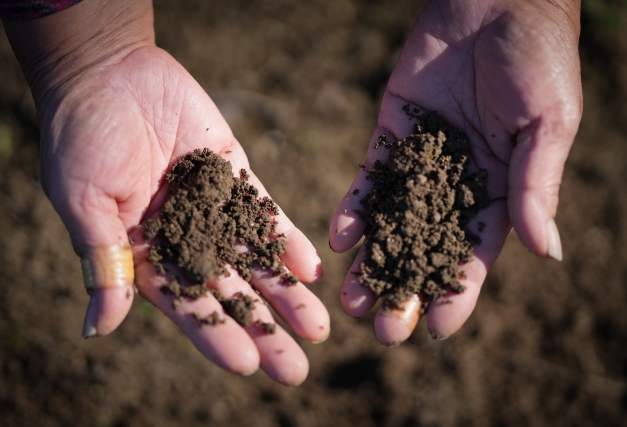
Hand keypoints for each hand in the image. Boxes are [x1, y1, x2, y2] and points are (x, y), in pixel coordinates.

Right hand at [5, 0, 328, 385]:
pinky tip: (311, 269)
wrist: (109, 72)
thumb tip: (99, 328)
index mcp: (144, 253)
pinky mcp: (234, 175)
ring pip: (254, 258)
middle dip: (262, 327)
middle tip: (296, 368)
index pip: (186, 305)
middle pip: (229, 291)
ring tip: (317, 328)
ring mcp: (213, 207)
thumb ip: (104, 261)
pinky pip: (265, 212)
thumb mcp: (84, 201)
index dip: (216, 335)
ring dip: (285, 293)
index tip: (248, 364)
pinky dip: (286, 239)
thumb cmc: (83, 136)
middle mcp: (184, 238)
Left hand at [329, 0, 581, 344]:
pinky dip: (356, 208)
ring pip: (392, 222)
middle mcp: (457, 183)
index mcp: (502, 189)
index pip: (476, 253)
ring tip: (351, 300)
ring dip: (372, 261)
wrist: (496, 0)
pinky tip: (340, 238)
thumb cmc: (538, 59)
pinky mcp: (391, 133)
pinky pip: (370, 177)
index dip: (457, 292)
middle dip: (405, 288)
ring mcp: (421, 160)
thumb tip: (545, 251)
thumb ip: (536, 185)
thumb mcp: (547, 124)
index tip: (437, 330)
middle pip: (426, 248)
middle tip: (382, 329)